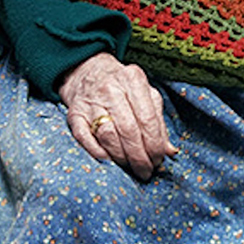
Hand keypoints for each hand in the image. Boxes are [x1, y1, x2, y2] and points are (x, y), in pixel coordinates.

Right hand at [57, 52, 175, 181]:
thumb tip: (170, 151)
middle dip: (139, 156)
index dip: (154, 145)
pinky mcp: (74, 114)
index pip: (147, 119)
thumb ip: (158, 122)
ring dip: (121, 157)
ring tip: (130, 167)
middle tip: (145, 171)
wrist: (88, 72)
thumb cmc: (123, 87)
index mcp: (134, 80)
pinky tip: (109, 161)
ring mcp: (90, 101)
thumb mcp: (145, 95)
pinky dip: (98, 152)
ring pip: (108, 135)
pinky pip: (84, 138)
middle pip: (128, 130)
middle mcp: (111, 89)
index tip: (158, 160)